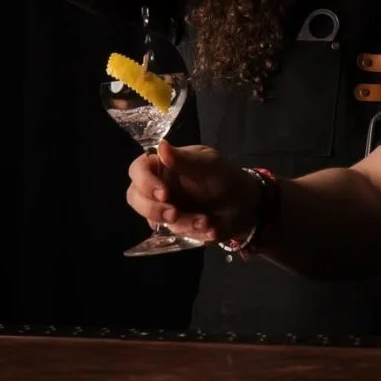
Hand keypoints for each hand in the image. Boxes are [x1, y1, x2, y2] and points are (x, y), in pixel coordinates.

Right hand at [127, 140, 263, 242]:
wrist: (245, 205)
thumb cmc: (226, 177)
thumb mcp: (210, 165)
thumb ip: (184, 160)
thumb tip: (161, 146)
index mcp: (165, 165)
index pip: (138, 169)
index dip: (144, 181)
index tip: (163, 193)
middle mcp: (159, 185)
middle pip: (135, 197)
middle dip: (153, 209)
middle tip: (175, 214)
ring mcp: (164, 207)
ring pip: (154, 219)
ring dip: (182, 223)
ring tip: (207, 221)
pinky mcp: (174, 227)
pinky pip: (173, 234)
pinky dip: (192, 232)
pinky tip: (211, 227)